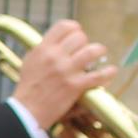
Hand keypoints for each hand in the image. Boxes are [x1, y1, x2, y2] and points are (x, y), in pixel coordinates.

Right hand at [10, 20, 115, 137]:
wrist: (27, 110)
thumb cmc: (28, 87)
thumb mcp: (30, 61)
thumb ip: (44, 49)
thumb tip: (58, 41)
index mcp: (43, 49)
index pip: (64, 26)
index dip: (75, 29)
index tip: (77, 35)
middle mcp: (55, 56)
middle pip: (80, 37)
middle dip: (86, 42)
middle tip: (86, 49)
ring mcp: (66, 71)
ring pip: (92, 51)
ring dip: (100, 51)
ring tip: (101, 54)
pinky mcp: (75, 86)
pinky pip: (98, 75)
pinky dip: (108, 72)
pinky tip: (111, 71)